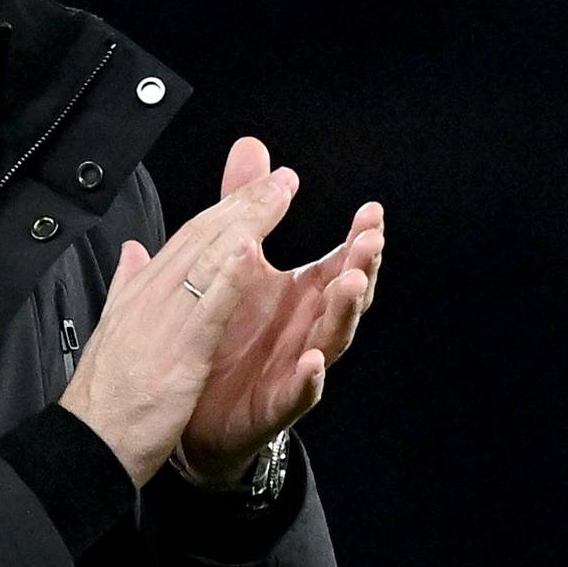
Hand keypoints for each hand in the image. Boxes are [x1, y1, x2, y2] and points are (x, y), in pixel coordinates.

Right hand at [55, 155, 307, 486]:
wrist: (87, 441)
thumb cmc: (107, 395)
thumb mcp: (118, 330)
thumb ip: (128, 287)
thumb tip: (132, 253)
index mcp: (143, 292)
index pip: (190, 239)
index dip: (227, 210)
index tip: (261, 188)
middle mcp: (151, 295)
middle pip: (203, 237)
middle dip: (244, 204)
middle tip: (282, 178)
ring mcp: (163, 319)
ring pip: (208, 259)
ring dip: (246, 223)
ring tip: (279, 195)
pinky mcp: (177, 349)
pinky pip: (208, 305)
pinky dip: (230, 275)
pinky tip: (254, 250)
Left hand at [168, 137, 385, 488]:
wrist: (195, 415)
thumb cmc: (226, 338)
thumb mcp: (236, 264)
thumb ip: (248, 209)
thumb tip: (255, 150)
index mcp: (301, 296)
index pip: (339, 261)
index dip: (359, 239)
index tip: (372, 213)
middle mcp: (307, 328)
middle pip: (346, 296)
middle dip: (362, 267)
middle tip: (369, 243)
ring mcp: (296, 367)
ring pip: (332, 338)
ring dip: (345, 312)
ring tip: (352, 285)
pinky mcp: (275, 404)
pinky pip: (298, 393)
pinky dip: (309, 379)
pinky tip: (313, 362)